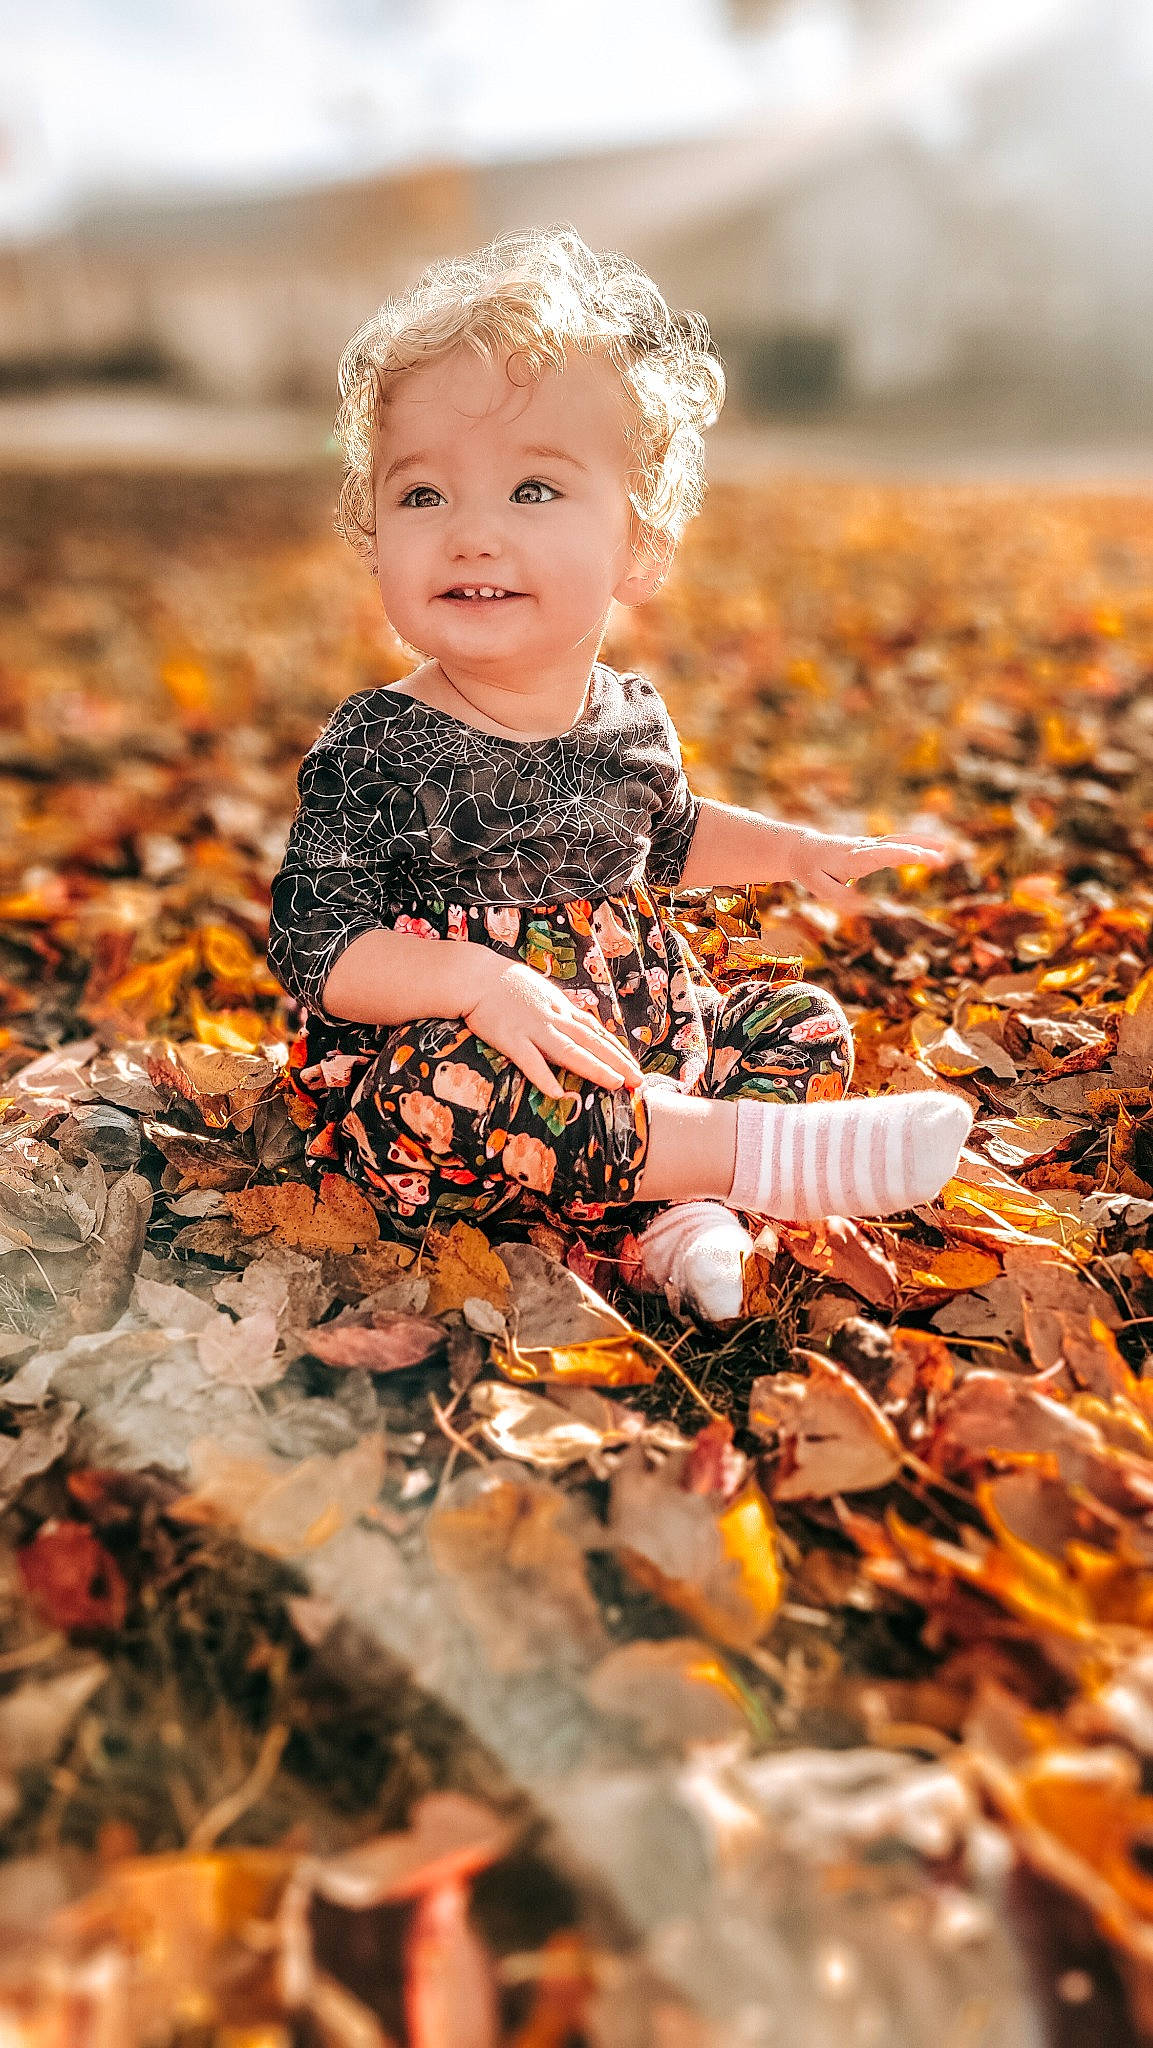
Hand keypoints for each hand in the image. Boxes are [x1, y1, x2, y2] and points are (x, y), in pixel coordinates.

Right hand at [462, 957, 644, 1097]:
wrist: (475, 975)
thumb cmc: (506, 984)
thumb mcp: (541, 993)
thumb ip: (559, 1010)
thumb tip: (577, 1023)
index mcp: (562, 1008)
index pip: (597, 1032)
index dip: (618, 1051)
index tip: (635, 1067)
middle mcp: (554, 1018)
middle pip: (592, 1042)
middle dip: (618, 1062)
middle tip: (639, 1081)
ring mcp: (533, 1028)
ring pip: (569, 1050)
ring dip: (594, 1067)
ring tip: (615, 1084)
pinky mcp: (510, 1038)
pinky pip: (529, 1060)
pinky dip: (543, 1076)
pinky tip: (557, 1093)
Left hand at [789, 831, 958, 913]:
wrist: (803, 850)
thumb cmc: (811, 871)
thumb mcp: (820, 888)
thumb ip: (841, 896)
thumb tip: (864, 905)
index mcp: (851, 858)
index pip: (878, 855)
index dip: (898, 854)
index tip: (917, 856)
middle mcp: (863, 848)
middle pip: (893, 845)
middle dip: (917, 851)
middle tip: (940, 858)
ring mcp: (869, 845)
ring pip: (898, 841)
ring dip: (921, 844)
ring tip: (944, 849)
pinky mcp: (872, 846)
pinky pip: (896, 843)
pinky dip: (915, 844)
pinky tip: (931, 848)